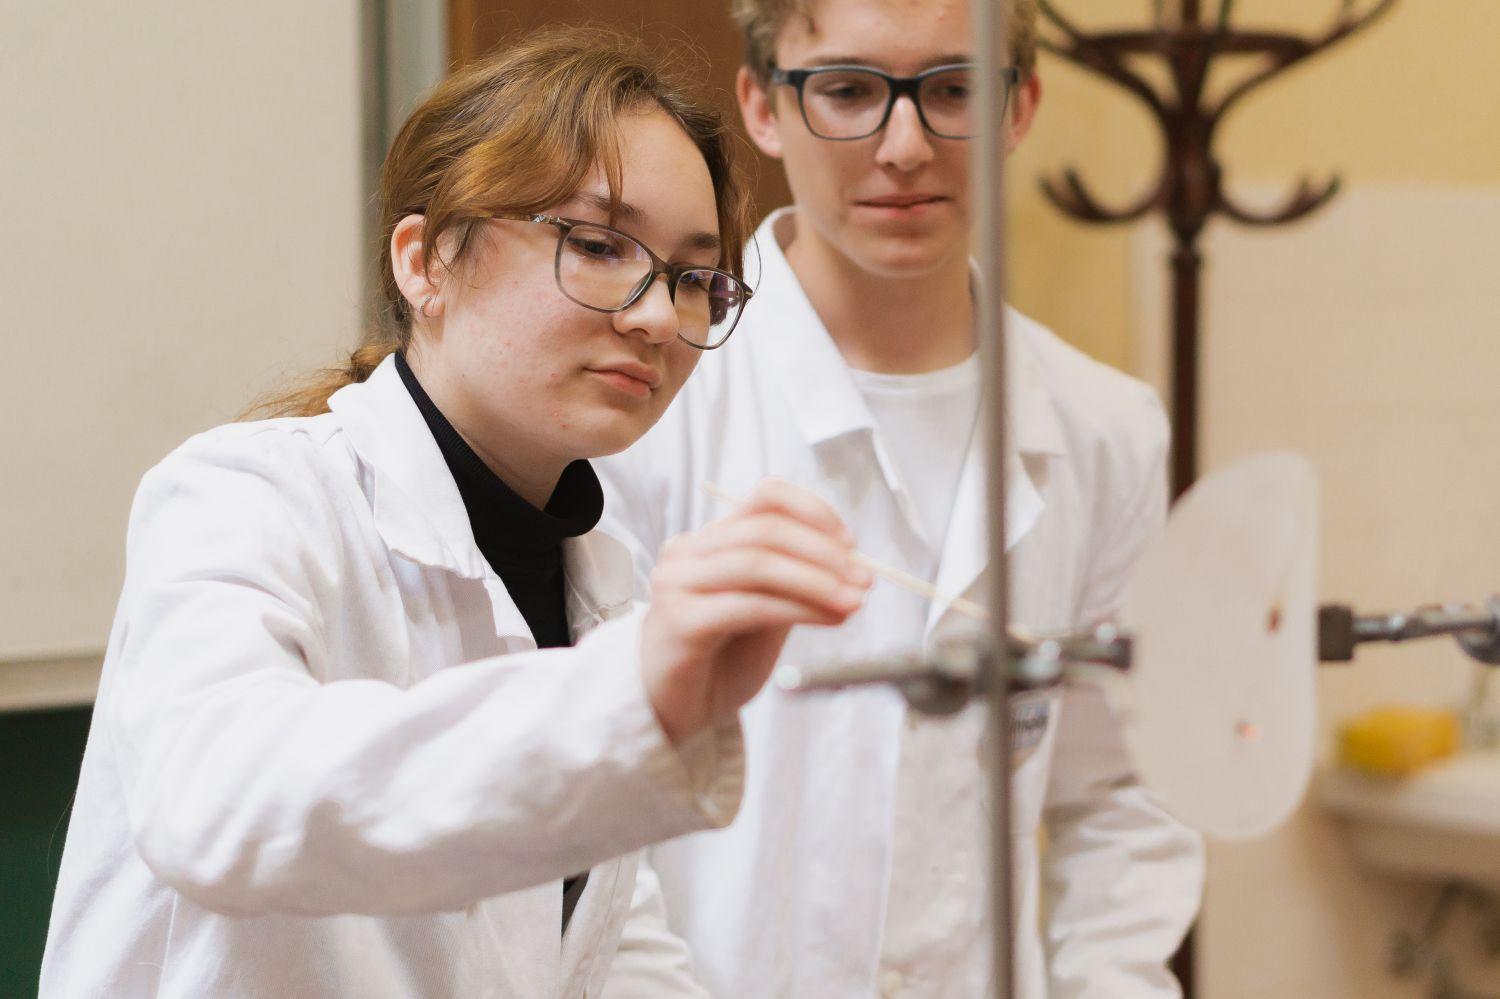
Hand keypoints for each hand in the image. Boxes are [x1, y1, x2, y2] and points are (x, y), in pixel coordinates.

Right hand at [640, 479, 870, 744]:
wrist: (673, 713)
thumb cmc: (720, 662)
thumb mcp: (767, 614)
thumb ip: (797, 585)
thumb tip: (853, 566)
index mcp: (709, 541)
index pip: (765, 498)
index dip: (813, 511)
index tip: (852, 543)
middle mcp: (687, 552)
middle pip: (765, 529)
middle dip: (824, 552)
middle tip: (865, 579)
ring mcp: (677, 584)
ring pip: (757, 562)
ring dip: (816, 580)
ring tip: (853, 602)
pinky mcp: (679, 621)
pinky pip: (748, 605)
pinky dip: (797, 609)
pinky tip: (827, 619)